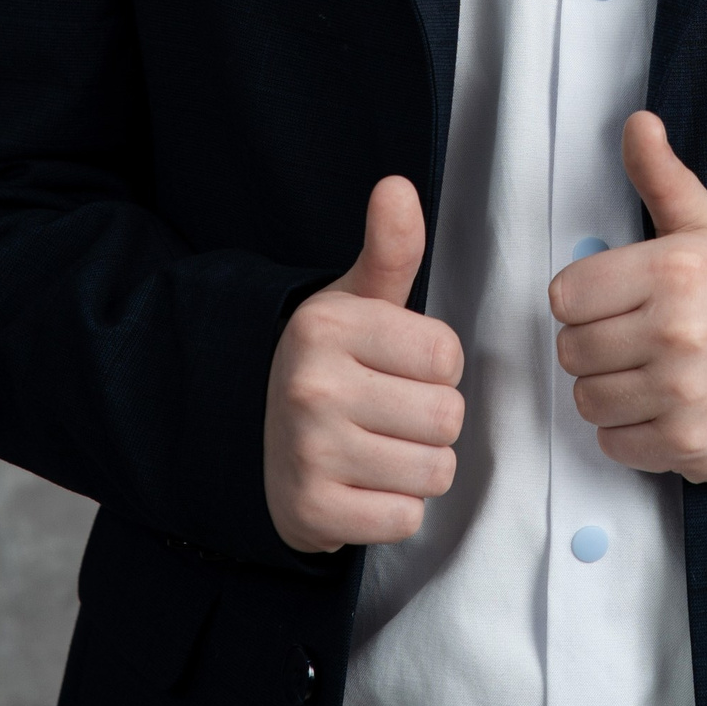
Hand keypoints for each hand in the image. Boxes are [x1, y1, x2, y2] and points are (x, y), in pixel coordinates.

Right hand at [263, 175, 464, 551]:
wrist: (259, 442)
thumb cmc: (331, 366)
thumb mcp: (356, 301)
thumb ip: (390, 248)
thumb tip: (397, 186)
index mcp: (327, 327)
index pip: (447, 356)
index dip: (436, 367)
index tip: (398, 367)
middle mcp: (312, 386)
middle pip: (447, 417)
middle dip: (432, 420)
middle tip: (389, 413)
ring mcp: (309, 452)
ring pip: (434, 470)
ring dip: (419, 467)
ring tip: (379, 449)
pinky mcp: (312, 511)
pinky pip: (406, 518)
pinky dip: (395, 509)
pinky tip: (363, 486)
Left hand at [548, 113, 706, 482]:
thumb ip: (662, 176)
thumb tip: (637, 123)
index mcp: (675, 270)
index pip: (566, 294)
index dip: (586, 296)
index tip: (616, 297)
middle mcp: (677, 333)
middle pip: (571, 349)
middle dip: (595, 342)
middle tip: (635, 335)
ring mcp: (683, 394)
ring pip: (586, 399)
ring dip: (609, 389)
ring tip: (649, 371)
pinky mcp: (687, 444)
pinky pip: (612, 443)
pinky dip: (629, 431)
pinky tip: (662, 406)